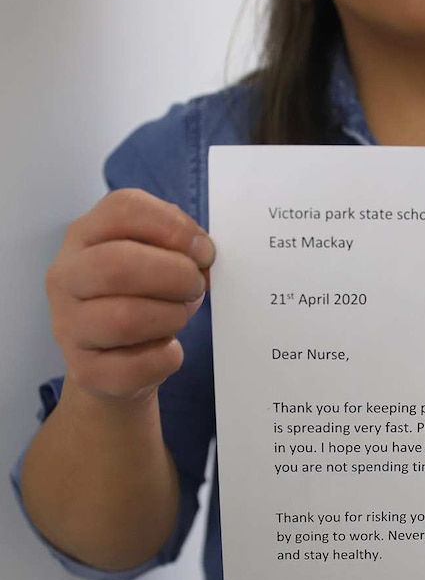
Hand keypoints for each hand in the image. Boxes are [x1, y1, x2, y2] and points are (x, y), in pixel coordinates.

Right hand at [46, 188, 214, 402]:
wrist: (114, 363)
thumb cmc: (142, 300)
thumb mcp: (153, 259)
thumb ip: (177, 246)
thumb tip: (202, 254)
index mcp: (85, 235)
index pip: (124, 208)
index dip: (175, 227)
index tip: (203, 251)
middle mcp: (66, 276)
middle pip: (119, 264)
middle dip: (176, 275)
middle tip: (196, 286)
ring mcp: (69, 325)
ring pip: (126, 318)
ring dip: (172, 316)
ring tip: (179, 316)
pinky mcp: (85, 371)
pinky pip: (137, 365)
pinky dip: (167, 357)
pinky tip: (166, 349)